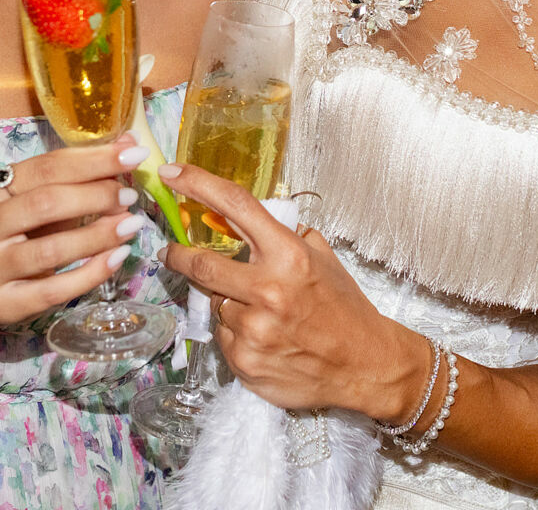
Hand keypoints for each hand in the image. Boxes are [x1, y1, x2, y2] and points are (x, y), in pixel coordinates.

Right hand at [0, 138, 149, 326]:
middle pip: (45, 203)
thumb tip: (127, 146)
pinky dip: (92, 272)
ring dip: (98, 235)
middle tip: (129, 196)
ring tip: (131, 225)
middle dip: (96, 196)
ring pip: (51, 250)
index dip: (93, 160)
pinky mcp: (3, 303)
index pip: (45, 167)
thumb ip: (74, 178)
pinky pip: (55, 290)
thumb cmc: (12, 235)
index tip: (133, 154)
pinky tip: (118, 257)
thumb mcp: (32, 202)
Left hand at [158, 164, 430, 420]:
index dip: (197, 183)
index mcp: (289, 255)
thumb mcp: (322, 257)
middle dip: (179, 256)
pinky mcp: (245, 362)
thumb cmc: (343, 307)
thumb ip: (282, 235)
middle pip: (201, 264)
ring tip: (258, 313)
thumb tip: (238, 219)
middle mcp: (268, 290)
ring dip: (226, 303)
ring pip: (215, 304)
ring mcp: (254, 330)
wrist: (365, 364)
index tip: (172, 173)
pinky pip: (224, 337)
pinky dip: (236, 333)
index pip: (235, 206)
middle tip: (172, 252)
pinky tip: (264, 337)